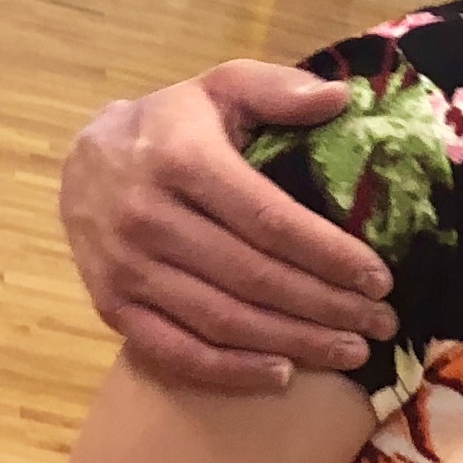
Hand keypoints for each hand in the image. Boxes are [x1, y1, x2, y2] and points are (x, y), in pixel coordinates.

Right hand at [59, 63, 392, 390]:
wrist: (82, 161)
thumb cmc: (170, 127)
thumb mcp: (219, 88)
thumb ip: (277, 90)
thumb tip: (339, 98)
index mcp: (182, 160)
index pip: (270, 221)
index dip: (330, 255)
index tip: (380, 279)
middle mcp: (148, 217)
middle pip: (254, 278)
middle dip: (326, 307)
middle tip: (380, 324)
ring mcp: (126, 268)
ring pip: (222, 321)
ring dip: (293, 343)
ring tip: (350, 352)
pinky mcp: (110, 305)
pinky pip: (175, 351)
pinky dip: (230, 371)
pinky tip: (281, 374)